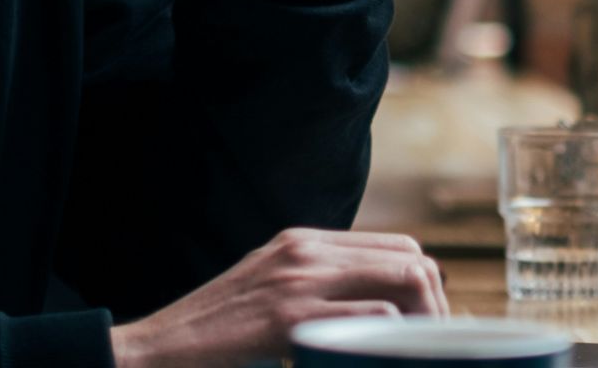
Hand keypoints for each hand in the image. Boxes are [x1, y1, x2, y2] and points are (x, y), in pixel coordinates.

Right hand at [107, 228, 449, 367]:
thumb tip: (378, 306)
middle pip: (411, 258)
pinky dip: (394, 341)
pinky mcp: (290, 320)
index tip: (433, 322)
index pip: (397, 245)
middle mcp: (305, 251)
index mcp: (302, 242)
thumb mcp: (268, 289)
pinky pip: (372, 319)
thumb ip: (315, 286)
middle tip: (437, 345)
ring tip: (420, 354)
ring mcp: (299, 282)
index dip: (427, 283)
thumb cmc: (215, 332)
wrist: (160, 349)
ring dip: (426, 323)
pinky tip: (386, 361)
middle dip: (438, 303)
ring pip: (404, 281)